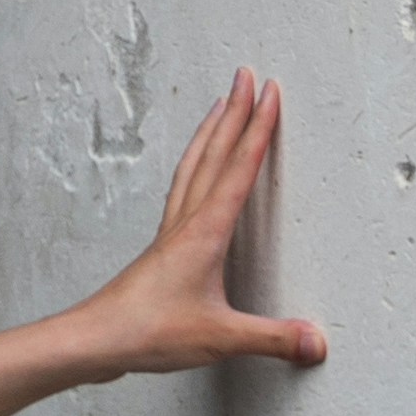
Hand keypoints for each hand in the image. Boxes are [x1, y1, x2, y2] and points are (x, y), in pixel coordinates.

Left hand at [82, 73, 326, 374]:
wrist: (96, 338)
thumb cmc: (151, 332)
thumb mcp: (220, 338)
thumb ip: (271, 339)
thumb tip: (318, 342)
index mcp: (205, 232)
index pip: (239, 169)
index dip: (259, 128)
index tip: (271, 91)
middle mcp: (187, 222)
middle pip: (215, 154)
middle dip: (235, 112)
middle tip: (246, 74)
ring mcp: (171, 232)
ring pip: (194, 166)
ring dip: (211, 131)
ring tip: (220, 103)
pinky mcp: (162, 247)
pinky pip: (182, 188)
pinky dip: (194, 164)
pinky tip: (194, 170)